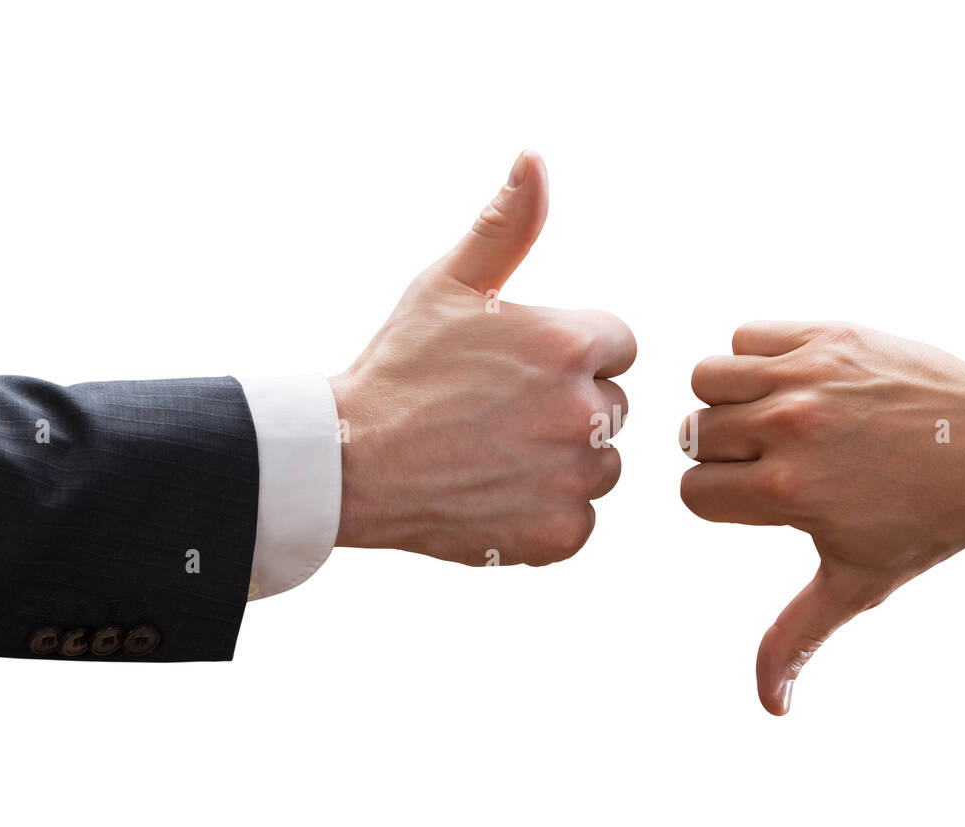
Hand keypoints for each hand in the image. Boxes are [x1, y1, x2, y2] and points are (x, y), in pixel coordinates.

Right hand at [330, 151, 635, 565]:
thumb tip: (535, 156)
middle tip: (499, 416)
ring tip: (494, 457)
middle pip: (612, 408)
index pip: (616, 345)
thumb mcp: (449, 283)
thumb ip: (506, 224)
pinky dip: (546, 516)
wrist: (348, 464)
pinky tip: (497, 496)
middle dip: (569, 410)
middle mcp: (587, 410)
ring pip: (600, 468)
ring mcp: (575, 477)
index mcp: (571, 342)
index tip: (520, 369)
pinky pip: (579, 521)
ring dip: (562, 465)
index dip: (569, 356)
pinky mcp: (560, 533)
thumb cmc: (399, 368)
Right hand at [680, 322, 964, 714]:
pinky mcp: (829, 335)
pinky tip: (790, 383)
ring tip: (767, 418)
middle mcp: (790, 428)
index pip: (693, 493)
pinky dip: (755, 357)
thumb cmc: (931, 520)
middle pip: (693, 436)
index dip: (720, 502)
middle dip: (720, 453)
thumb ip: (798, 637)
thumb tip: (771, 706)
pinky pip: (747, 336)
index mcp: (789, 492)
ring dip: (725, 401)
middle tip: (769, 461)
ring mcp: (809, 376)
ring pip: (708, 379)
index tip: (759, 500)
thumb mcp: (859, 582)